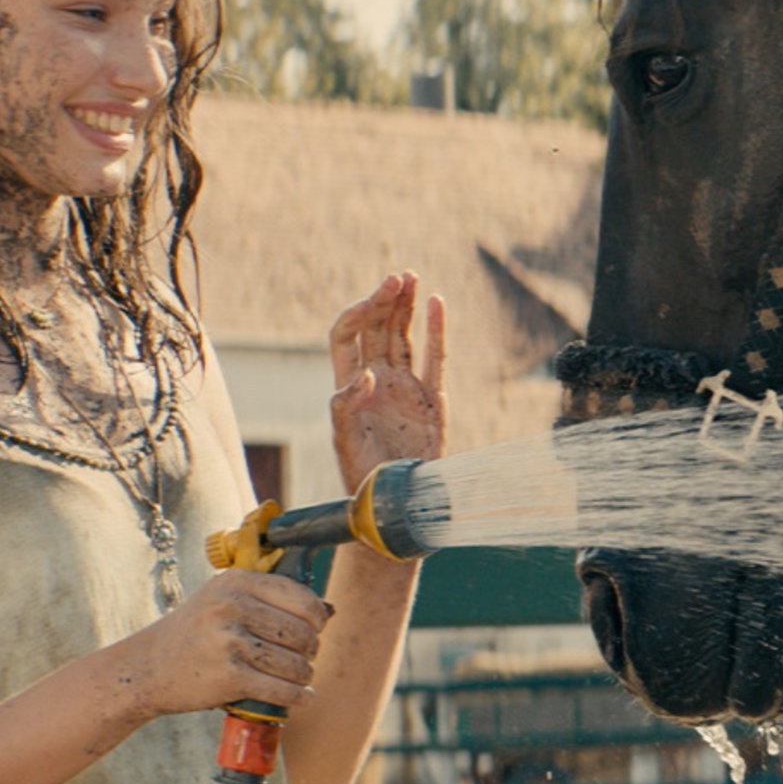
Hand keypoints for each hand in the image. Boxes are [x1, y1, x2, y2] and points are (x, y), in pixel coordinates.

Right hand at [115, 567, 329, 716]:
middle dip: (311, 650)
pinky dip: (297, 697)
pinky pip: (279, 689)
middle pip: (301, 632)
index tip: (316, 629)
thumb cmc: (193, 633)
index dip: (316, 618)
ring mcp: (229, 641)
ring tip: (301, 678)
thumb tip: (329, 611)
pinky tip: (302, 697)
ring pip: (294, 663)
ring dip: (304, 675)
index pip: (300, 597)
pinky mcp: (228, 677)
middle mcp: (231, 607)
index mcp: (235, 582)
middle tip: (305, 658)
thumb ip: (269, 600)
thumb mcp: (223, 601)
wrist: (147, 668)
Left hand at [329, 272, 446, 491]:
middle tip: (396, 278)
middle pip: (377, 328)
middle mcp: (375, 381)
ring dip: (406, 307)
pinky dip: (436, 332)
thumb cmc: (362, 480)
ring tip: (411, 278)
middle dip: (384, 300)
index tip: (371, 303)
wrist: (394, 506)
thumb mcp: (345, 443)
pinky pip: (434, 359)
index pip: (347, 336)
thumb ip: (347, 407)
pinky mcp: (431, 400)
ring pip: (403, 336)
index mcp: (348, 386)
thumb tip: (367, 375)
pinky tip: (437, 304)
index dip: (356, 315)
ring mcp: (404, 388)